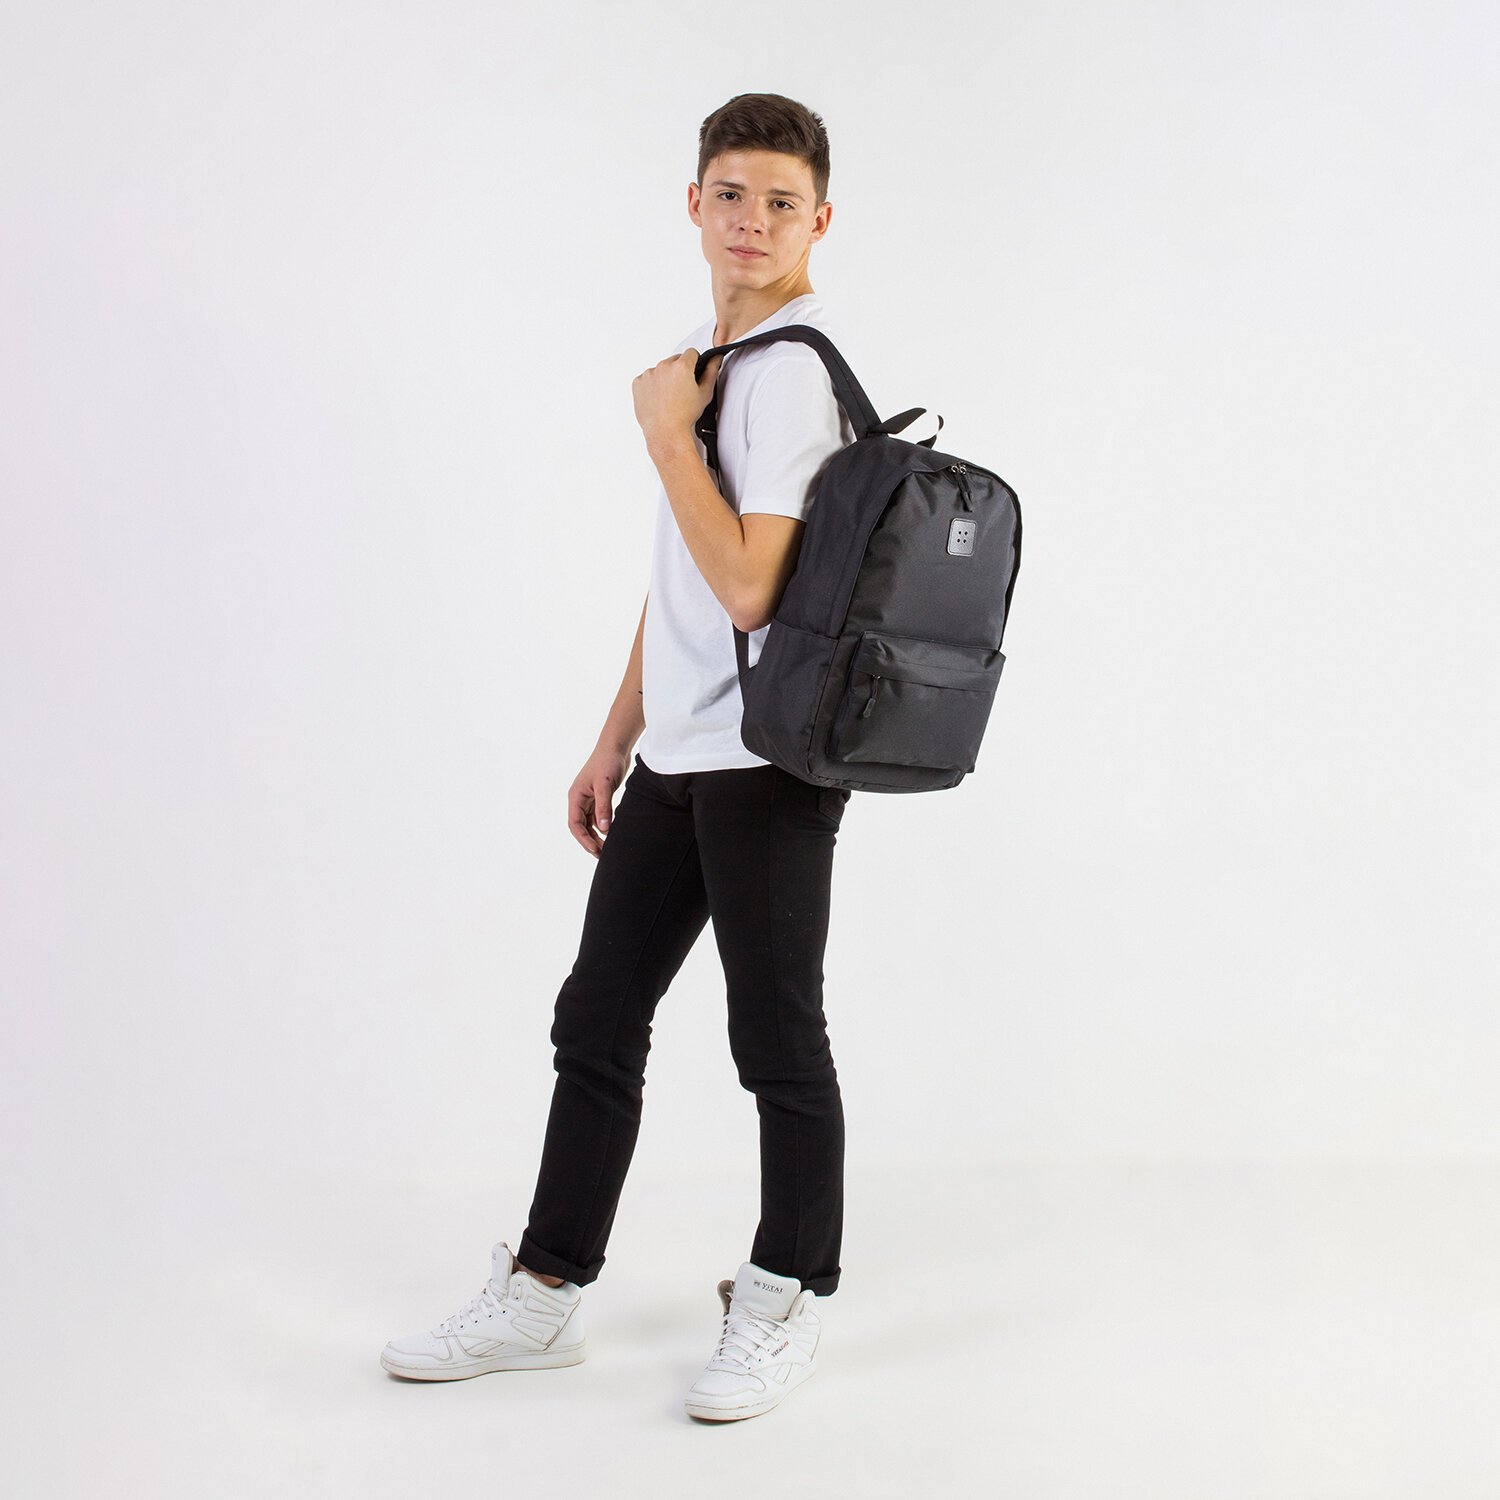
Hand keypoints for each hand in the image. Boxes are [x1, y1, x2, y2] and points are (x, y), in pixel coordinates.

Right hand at [568, 742, 632, 857]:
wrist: (615, 747)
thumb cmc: (608, 762)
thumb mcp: (606, 785)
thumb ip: (604, 806)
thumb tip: (604, 829)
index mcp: (575, 797)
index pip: (575, 824)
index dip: (584, 839)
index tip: (595, 850)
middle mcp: (578, 799)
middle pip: (580, 827)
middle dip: (589, 841)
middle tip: (601, 855)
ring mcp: (587, 799)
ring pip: (587, 823)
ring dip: (595, 836)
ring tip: (606, 848)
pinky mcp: (597, 797)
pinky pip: (596, 817)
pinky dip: (601, 827)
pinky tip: (610, 834)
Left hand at [631, 348, 722, 448]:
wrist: (665, 431)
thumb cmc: (684, 416)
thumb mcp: (705, 393)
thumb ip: (711, 371)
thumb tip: (715, 358)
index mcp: (681, 367)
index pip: (691, 353)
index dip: (695, 363)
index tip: (693, 373)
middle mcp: (663, 367)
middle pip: (674, 360)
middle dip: (679, 370)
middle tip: (682, 389)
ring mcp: (649, 374)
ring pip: (660, 369)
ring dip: (665, 377)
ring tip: (669, 396)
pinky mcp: (638, 382)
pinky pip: (647, 378)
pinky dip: (652, 385)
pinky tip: (659, 398)